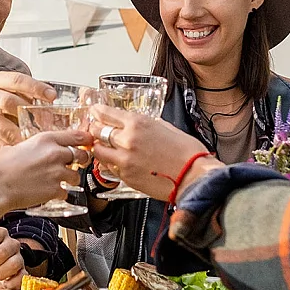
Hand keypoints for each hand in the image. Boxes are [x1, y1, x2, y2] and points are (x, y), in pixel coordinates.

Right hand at [0, 72, 55, 152]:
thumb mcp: (1, 90)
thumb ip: (23, 94)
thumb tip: (51, 103)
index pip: (17, 80)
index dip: (36, 88)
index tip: (51, 96)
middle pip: (10, 103)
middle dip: (31, 114)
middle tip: (46, 122)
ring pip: (5, 127)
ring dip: (23, 135)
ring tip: (37, 139)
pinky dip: (13, 148)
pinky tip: (23, 149)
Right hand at [0, 129, 90, 217]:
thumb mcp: (14, 148)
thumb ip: (29, 147)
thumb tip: (28, 151)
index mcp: (45, 140)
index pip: (76, 135)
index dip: (85, 139)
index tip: (88, 141)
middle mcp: (55, 154)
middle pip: (82, 155)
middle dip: (80, 160)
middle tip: (73, 164)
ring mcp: (57, 173)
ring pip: (76, 176)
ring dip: (69, 179)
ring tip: (57, 181)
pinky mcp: (55, 190)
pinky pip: (65, 192)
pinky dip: (59, 194)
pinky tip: (47, 193)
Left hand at [88, 107, 220, 200]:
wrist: (194, 177)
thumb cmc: (187, 153)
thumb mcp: (166, 127)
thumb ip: (147, 125)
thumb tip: (137, 125)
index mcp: (138, 123)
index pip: (106, 113)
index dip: (97, 112)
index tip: (95, 112)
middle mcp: (127, 140)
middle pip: (97, 131)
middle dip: (96, 130)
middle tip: (98, 130)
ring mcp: (124, 160)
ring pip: (98, 151)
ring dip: (100, 148)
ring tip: (107, 148)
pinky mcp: (125, 177)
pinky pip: (108, 168)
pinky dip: (109, 163)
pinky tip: (118, 162)